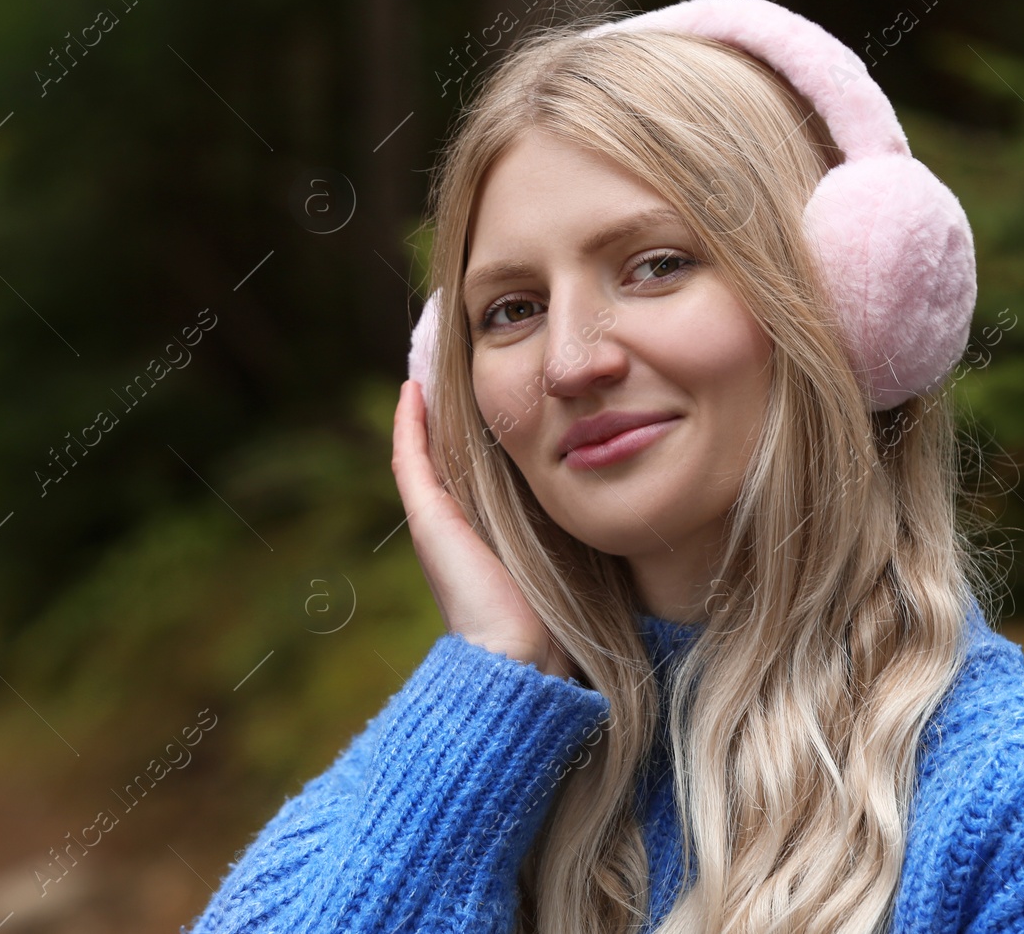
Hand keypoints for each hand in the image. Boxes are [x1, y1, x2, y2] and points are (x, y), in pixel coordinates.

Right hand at [391, 379, 574, 679]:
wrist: (521, 655)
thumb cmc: (554, 618)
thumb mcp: (569, 555)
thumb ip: (576, 527)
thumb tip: (614, 495)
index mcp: (485, 533)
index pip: (477, 472)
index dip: (481, 434)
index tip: (493, 397)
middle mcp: (455, 525)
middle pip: (447, 456)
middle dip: (450, 415)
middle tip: (451, 369)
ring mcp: (435, 522)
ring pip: (424, 452)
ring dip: (426, 411)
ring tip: (429, 369)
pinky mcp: (427, 520)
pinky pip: (410, 459)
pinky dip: (409, 425)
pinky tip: (412, 390)